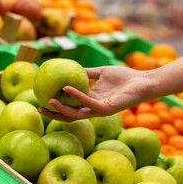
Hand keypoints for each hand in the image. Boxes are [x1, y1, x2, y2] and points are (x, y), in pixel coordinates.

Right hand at [38, 66, 154, 121]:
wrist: (143, 80)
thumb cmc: (124, 77)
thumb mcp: (100, 72)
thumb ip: (87, 73)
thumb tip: (70, 68)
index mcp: (90, 101)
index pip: (70, 106)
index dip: (56, 105)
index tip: (42, 98)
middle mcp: (93, 108)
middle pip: (69, 115)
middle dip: (54, 113)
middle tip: (40, 107)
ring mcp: (100, 110)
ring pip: (76, 114)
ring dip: (62, 109)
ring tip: (50, 100)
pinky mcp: (107, 108)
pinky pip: (89, 103)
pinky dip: (77, 96)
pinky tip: (67, 88)